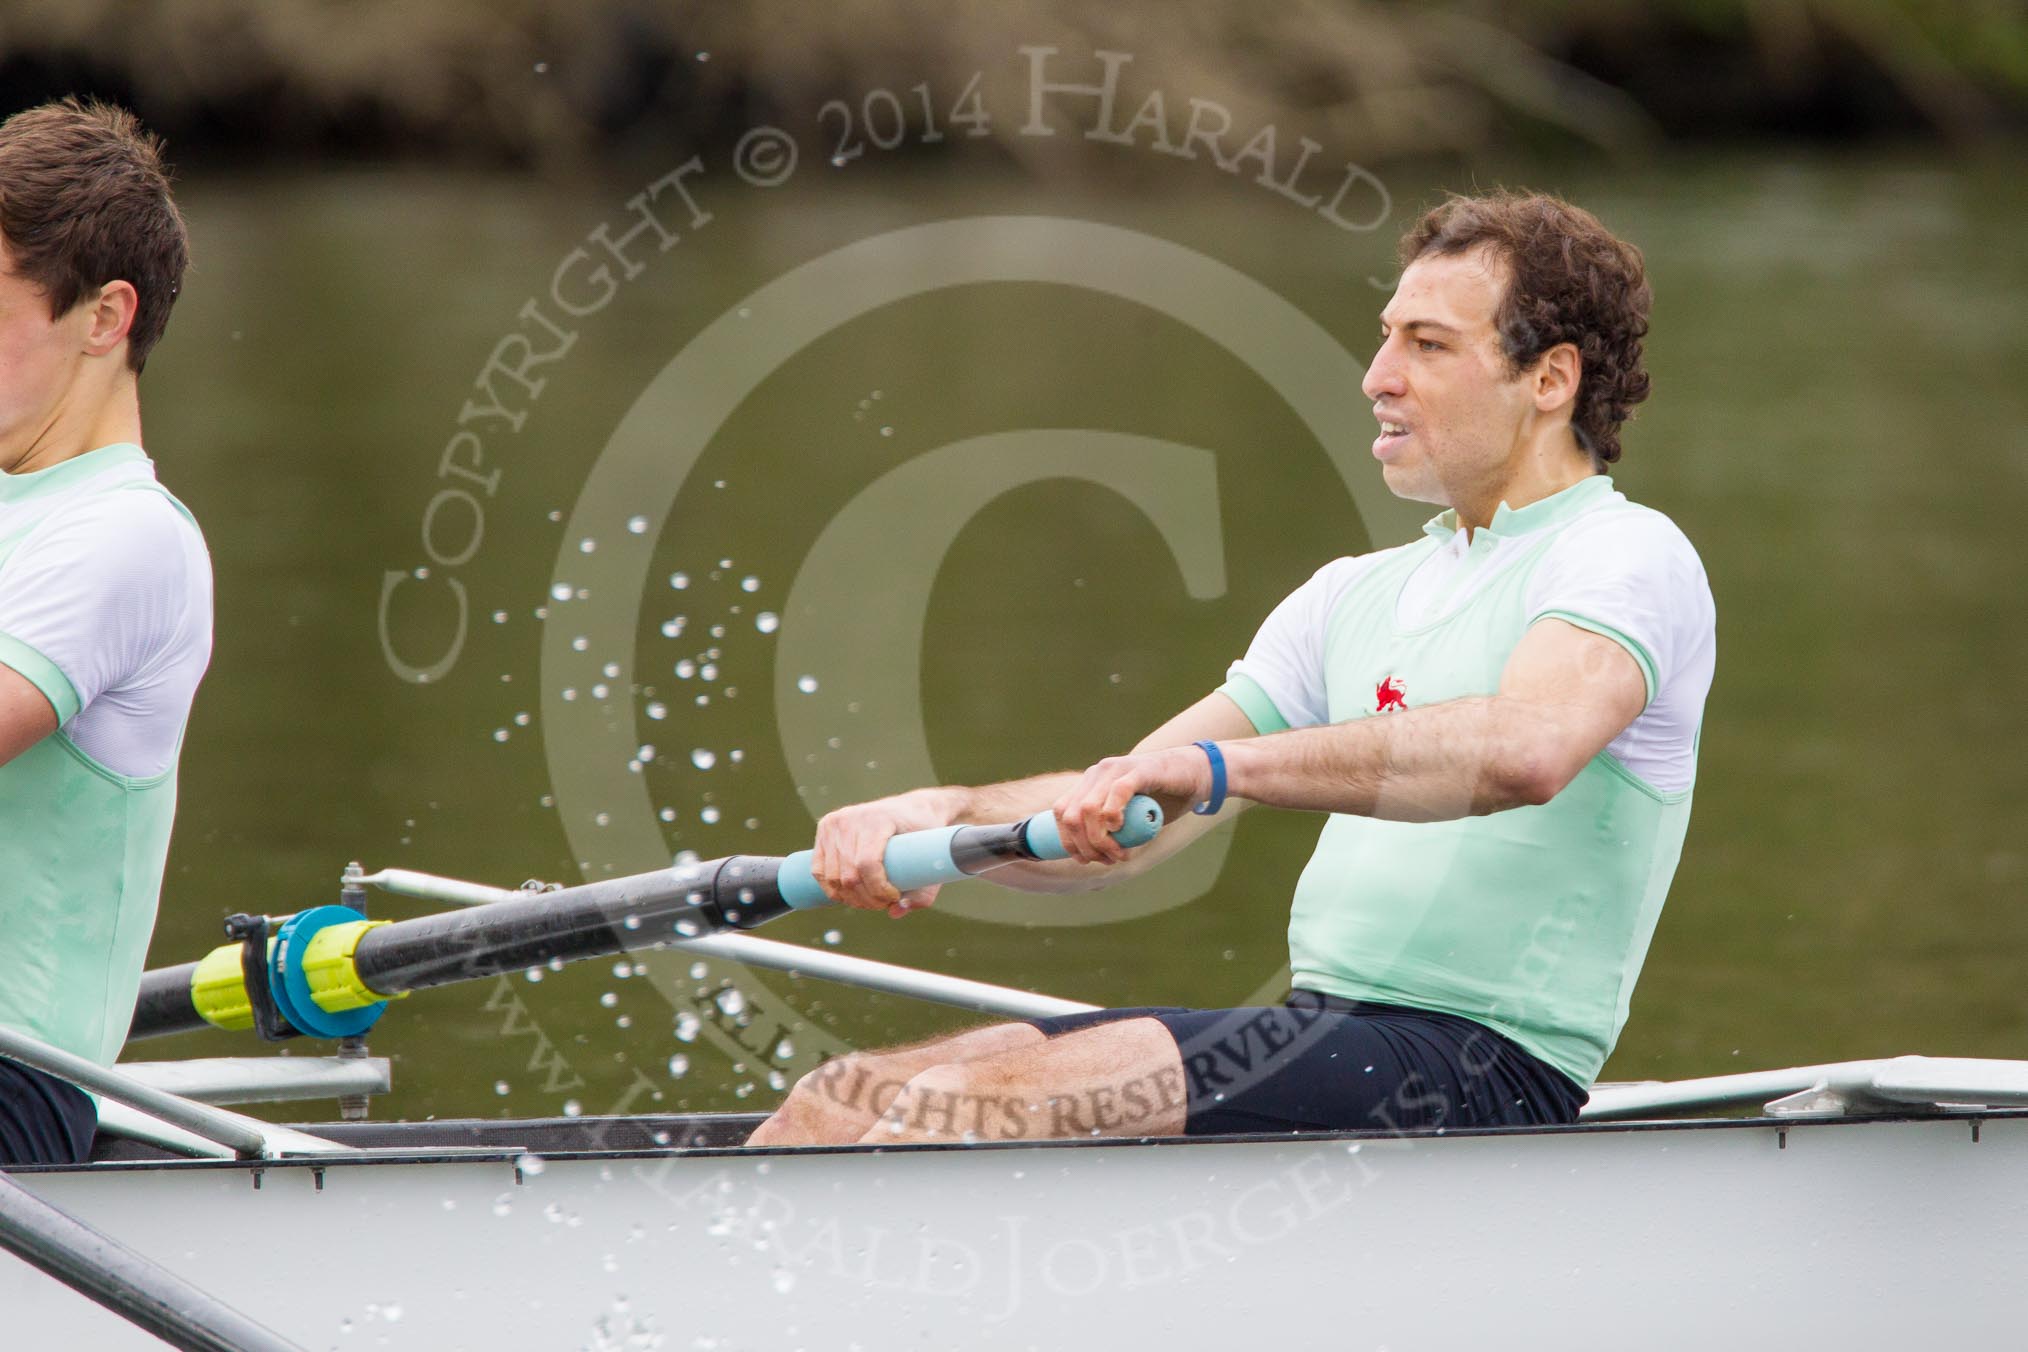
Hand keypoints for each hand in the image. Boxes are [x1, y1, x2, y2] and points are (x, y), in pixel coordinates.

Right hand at [811, 787, 959, 917]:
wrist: (912, 808)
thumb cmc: (924, 834)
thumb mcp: (932, 860)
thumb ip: (922, 893)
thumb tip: (895, 912)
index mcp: (878, 819)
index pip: (867, 863)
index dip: (878, 889)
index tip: (894, 897)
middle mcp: (852, 818)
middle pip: (849, 875)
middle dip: (866, 898)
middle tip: (884, 903)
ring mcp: (835, 822)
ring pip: (833, 877)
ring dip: (850, 898)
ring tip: (869, 900)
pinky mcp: (825, 828)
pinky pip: (819, 870)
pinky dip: (832, 889)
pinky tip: (849, 895)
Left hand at [1051, 746, 1213, 863]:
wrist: (1199, 774)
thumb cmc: (1165, 798)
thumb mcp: (1131, 816)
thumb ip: (1113, 830)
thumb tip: (1093, 855)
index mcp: (1091, 783)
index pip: (1062, 813)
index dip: (1068, 841)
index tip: (1085, 860)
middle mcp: (1098, 773)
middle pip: (1071, 815)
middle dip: (1085, 846)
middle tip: (1107, 860)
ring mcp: (1117, 768)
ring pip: (1088, 808)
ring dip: (1100, 839)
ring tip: (1119, 853)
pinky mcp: (1139, 769)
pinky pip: (1117, 792)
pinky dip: (1113, 815)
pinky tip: (1121, 827)